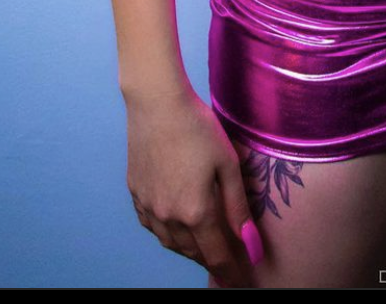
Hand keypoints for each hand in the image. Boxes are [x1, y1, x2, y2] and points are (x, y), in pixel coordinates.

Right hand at [126, 89, 263, 286]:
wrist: (157, 103)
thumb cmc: (198, 127)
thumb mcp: (228, 164)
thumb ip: (238, 208)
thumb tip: (251, 244)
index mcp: (195, 212)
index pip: (216, 255)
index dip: (231, 272)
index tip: (240, 282)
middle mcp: (169, 216)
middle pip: (193, 252)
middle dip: (211, 260)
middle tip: (226, 262)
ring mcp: (148, 206)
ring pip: (170, 243)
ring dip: (189, 249)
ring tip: (204, 247)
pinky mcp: (135, 193)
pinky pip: (152, 226)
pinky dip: (167, 233)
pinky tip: (175, 226)